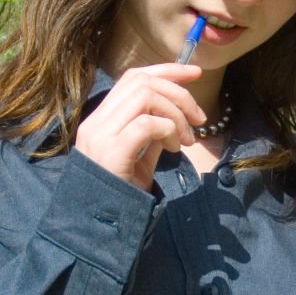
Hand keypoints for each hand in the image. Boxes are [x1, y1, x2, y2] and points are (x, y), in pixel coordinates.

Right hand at [75, 64, 205, 190]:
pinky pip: (146, 124)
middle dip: (179, 93)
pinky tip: (173, 148)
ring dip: (176, 113)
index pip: (133, 77)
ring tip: (185, 139)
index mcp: (101, 119)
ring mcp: (101, 135)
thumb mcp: (141, 157)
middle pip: (142, 82)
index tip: (194, 72)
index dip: (166, 70)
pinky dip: (168, 129)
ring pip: (145, 97)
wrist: (101, 225)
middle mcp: (96, 122)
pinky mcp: (111, 152)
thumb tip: (176, 115)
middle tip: (199, 118)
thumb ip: (153, 133)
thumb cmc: (121, 192)